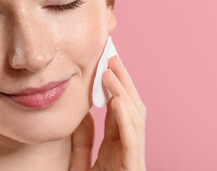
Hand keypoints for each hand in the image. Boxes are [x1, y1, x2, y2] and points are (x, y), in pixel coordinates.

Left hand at [70, 55, 146, 170]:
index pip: (119, 111)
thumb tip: (82, 115)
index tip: (106, 66)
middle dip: (123, 82)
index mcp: (117, 147)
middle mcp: (129, 148)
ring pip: (134, 118)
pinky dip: (125, 118)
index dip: (114, 88)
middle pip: (130, 108)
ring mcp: (133, 157)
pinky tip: (117, 100)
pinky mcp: (133, 167)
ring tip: (110, 71)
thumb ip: (82, 142)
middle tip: (112, 57)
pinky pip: (131, 139)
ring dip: (123, 92)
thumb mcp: (81, 162)